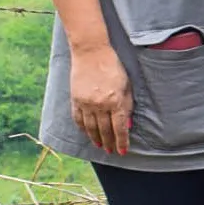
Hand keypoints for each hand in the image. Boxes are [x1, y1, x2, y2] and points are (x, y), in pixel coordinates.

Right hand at [69, 41, 132, 155]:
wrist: (91, 52)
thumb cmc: (113, 67)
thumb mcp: (127, 86)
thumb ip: (128, 106)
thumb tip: (127, 125)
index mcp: (116, 101)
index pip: (119, 128)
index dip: (122, 142)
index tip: (123, 151)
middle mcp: (100, 105)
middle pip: (105, 130)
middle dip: (109, 143)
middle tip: (111, 152)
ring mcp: (86, 103)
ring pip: (90, 127)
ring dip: (96, 139)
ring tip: (99, 146)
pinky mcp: (75, 99)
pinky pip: (78, 118)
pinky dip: (82, 129)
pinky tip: (86, 134)